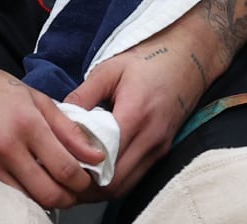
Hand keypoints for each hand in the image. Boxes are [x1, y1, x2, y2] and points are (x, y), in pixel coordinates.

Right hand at [0, 51, 102, 210]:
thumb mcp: (37, 99)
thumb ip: (68, 129)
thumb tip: (96, 155)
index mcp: (28, 124)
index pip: (65, 168)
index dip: (82, 181)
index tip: (87, 180)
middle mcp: (7, 146)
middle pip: (48, 193)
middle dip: (67, 198)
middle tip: (72, 190)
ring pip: (26, 200)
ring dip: (44, 199)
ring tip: (51, 186)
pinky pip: (5, 195)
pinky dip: (22, 195)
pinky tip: (28, 183)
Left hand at [64, 14, 219, 198]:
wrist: (189, 58)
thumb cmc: (147, 60)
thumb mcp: (109, 69)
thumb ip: (84, 95)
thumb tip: (58, 117)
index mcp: (135, 114)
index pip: (104, 158)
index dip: (79, 166)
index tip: (59, 160)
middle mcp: (150, 138)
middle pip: (114, 182)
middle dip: (86, 184)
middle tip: (63, 174)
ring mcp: (159, 148)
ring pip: (125, 186)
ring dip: (99, 187)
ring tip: (76, 176)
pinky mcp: (162, 152)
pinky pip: (135, 178)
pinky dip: (114, 181)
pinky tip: (97, 172)